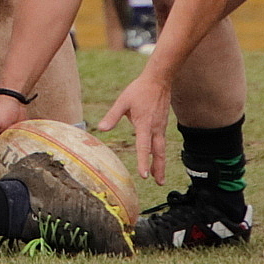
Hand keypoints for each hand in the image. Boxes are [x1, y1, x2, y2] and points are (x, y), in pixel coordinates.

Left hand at [97, 70, 171, 184]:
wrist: (158, 80)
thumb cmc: (139, 90)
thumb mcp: (123, 101)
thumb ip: (112, 116)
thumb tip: (101, 129)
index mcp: (145, 124)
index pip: (144, 147)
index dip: (143, 162)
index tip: (144, 176)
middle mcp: (155, 128)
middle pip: (158, 153)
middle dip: (158, 169)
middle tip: (159, 183)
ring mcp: (161, 126)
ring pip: (161, 148)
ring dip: (160, 163)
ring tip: (160, 176)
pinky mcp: (163, 124)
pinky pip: (162, 141)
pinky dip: (161, 152)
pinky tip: (157, 156)